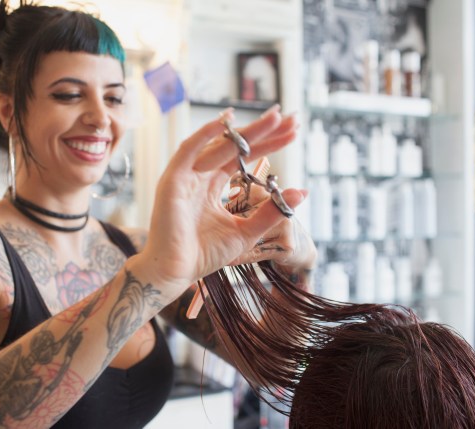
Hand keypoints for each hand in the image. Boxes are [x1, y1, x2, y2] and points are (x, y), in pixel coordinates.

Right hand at [139, 106, 303, 296]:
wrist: (176, 272)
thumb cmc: (205, 254)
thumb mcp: (246, 231)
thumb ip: (271, 212)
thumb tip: (302, 192)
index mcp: (211, 185)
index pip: (243, 157)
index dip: (268, 144)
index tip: (292, 132)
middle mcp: (198, 175)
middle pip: (233, 146)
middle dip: (263, 131)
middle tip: (290, 118)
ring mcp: (185, 175)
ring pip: (217, 144)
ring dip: (246, 130)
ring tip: (274, 118)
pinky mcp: (172, 180)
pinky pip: (189, 150)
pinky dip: (206, 134)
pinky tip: (228, 120)